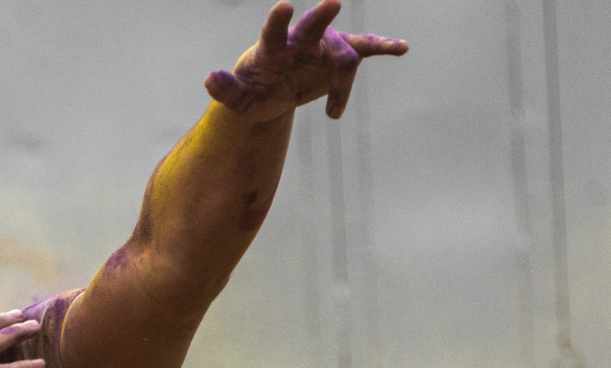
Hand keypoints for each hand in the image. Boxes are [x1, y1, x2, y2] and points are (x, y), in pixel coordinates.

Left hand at [206, 1, 408, 123]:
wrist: (275, 89)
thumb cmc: (255, 90)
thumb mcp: (239, 98)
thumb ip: (225, 90)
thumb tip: (209, 78)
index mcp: (274, 46)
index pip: (275, 30)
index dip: (279, 20)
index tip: (283, 7)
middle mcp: (301, 39)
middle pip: (315, 26)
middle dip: (322, 15)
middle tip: (333, 2)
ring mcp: (324, 45)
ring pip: (344, 56)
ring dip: (341, 87)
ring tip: (333, 113)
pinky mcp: (340, 55)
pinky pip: (365, 48)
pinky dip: (383, 47)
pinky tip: (402, 48)